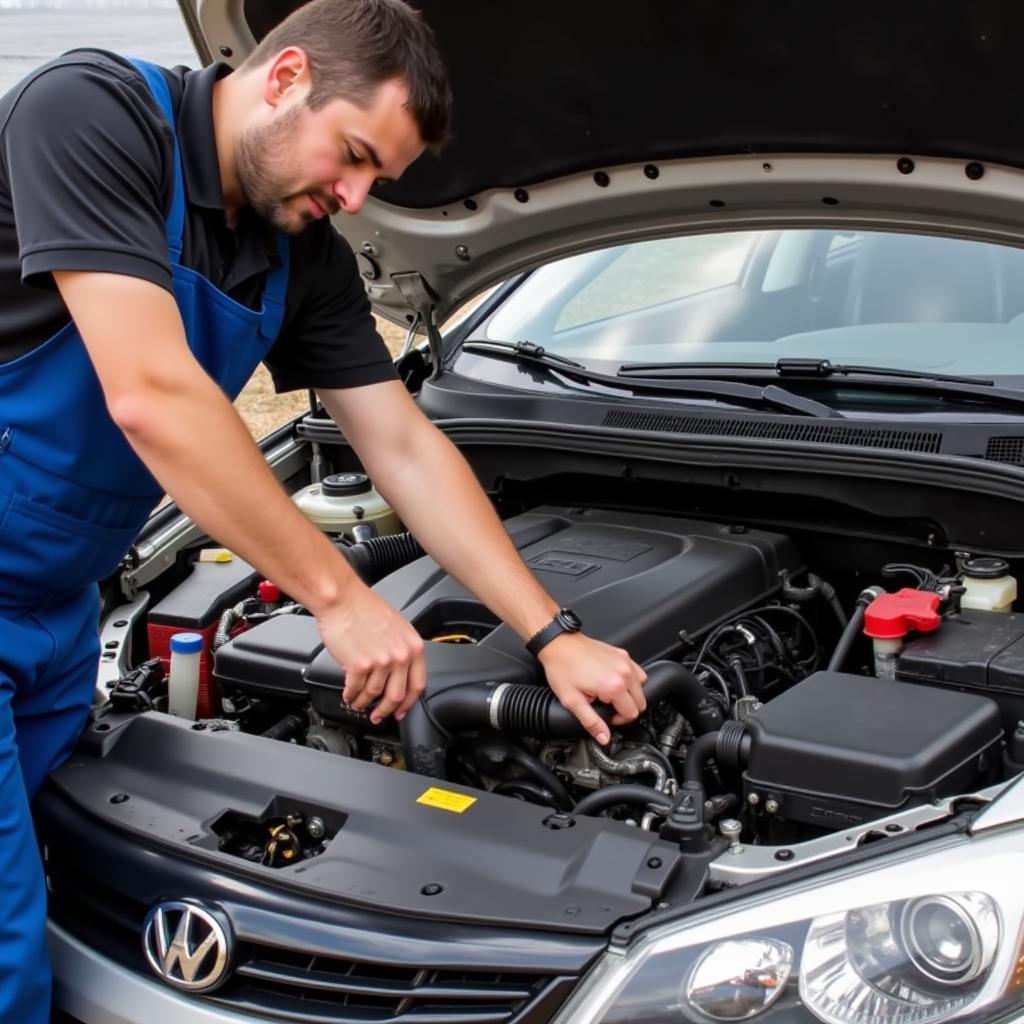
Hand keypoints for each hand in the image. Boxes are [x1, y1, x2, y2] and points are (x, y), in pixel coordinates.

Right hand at [314, 583, 425, 723]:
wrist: (341, 599)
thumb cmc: (363, 607)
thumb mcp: (396, 626)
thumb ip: (399, 650)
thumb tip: (394, 673)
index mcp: (412, 646)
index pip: (417, 684)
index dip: (409, 703)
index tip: (402, 710)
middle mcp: (400, 656)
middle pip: (396, 695)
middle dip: (386, 710)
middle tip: (379, 716)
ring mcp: (380, 662)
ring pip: (374, 694)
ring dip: (364, 703)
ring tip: (358, 703)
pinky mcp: (359, 666)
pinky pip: (356, 689)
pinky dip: (351, 695)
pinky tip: (349, 695)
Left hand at [538, 633, 646, 744]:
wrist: (559, 644)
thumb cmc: (562, 667)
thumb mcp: (572, 701)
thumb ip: (591, 722)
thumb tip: (604, 737)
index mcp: (614, 686)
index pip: (632, 713)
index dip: (620, 720)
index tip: (608, 716)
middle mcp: (624, 673)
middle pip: (641, 702)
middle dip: (627, 709)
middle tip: (609, 706)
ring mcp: (624, 661)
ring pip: (642, 687)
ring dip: (631, 694)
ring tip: (612, 694)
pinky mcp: (622, 654)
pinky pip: (637, 672)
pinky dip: (632, 680)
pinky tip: (616, 682)